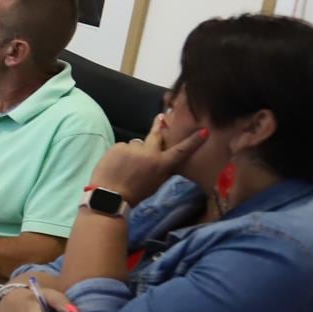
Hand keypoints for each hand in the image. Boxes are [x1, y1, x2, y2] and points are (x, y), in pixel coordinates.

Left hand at [88, 113, 205, 204]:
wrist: (109, 195)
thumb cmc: (135, 194)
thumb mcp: (156, 184)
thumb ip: (163, 170)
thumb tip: (168, 160)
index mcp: (161, 164)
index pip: (181, 151)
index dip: (193, 141)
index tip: (203, 131)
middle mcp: (149, 153)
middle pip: (157, 134)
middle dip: (160, 125)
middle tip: (161, 116)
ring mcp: (133, 148)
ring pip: (137, 144)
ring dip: (136, 151)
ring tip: (127, 163)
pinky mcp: (118, 146)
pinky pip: (123, 147)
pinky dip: (122, 154)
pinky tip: (117, 163)